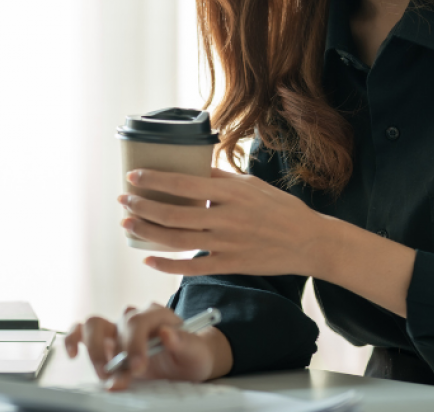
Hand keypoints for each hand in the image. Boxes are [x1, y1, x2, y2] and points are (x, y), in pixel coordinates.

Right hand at [63, 303, 226, 389]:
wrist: (186, 360)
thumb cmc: (191, 355)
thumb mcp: (195, 352)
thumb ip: (183, 343)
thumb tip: (167, 333)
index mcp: (157, 314)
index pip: (139, 321)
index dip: (135, 344)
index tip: (137, 366)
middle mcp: (134, 316)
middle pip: (116, 324)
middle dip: (116, 352)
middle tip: (120, 375)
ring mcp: (117, 327)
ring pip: (94, 325)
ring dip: (95, 351)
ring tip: (104, 373)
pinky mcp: (105, 339)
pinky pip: (81, 332)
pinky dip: (73, 340)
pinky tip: (73, 354)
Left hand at [120, 167, 329, 277]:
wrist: (310, 241)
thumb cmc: (280, 208)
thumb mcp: (251, 184)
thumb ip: (219, 177)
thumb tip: (191, 167)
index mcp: (231, 193)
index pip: (183, 184)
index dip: (154, 180)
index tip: (132, 176)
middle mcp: (227, 219)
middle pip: (174, 214)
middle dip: (142, 206)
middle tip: (123, 200)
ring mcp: (228, 244)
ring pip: (177, 240)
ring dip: (147, 232)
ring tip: (127, 223)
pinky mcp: (231, 265)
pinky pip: (192, 267)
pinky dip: (167, 264)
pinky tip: (148, 258)